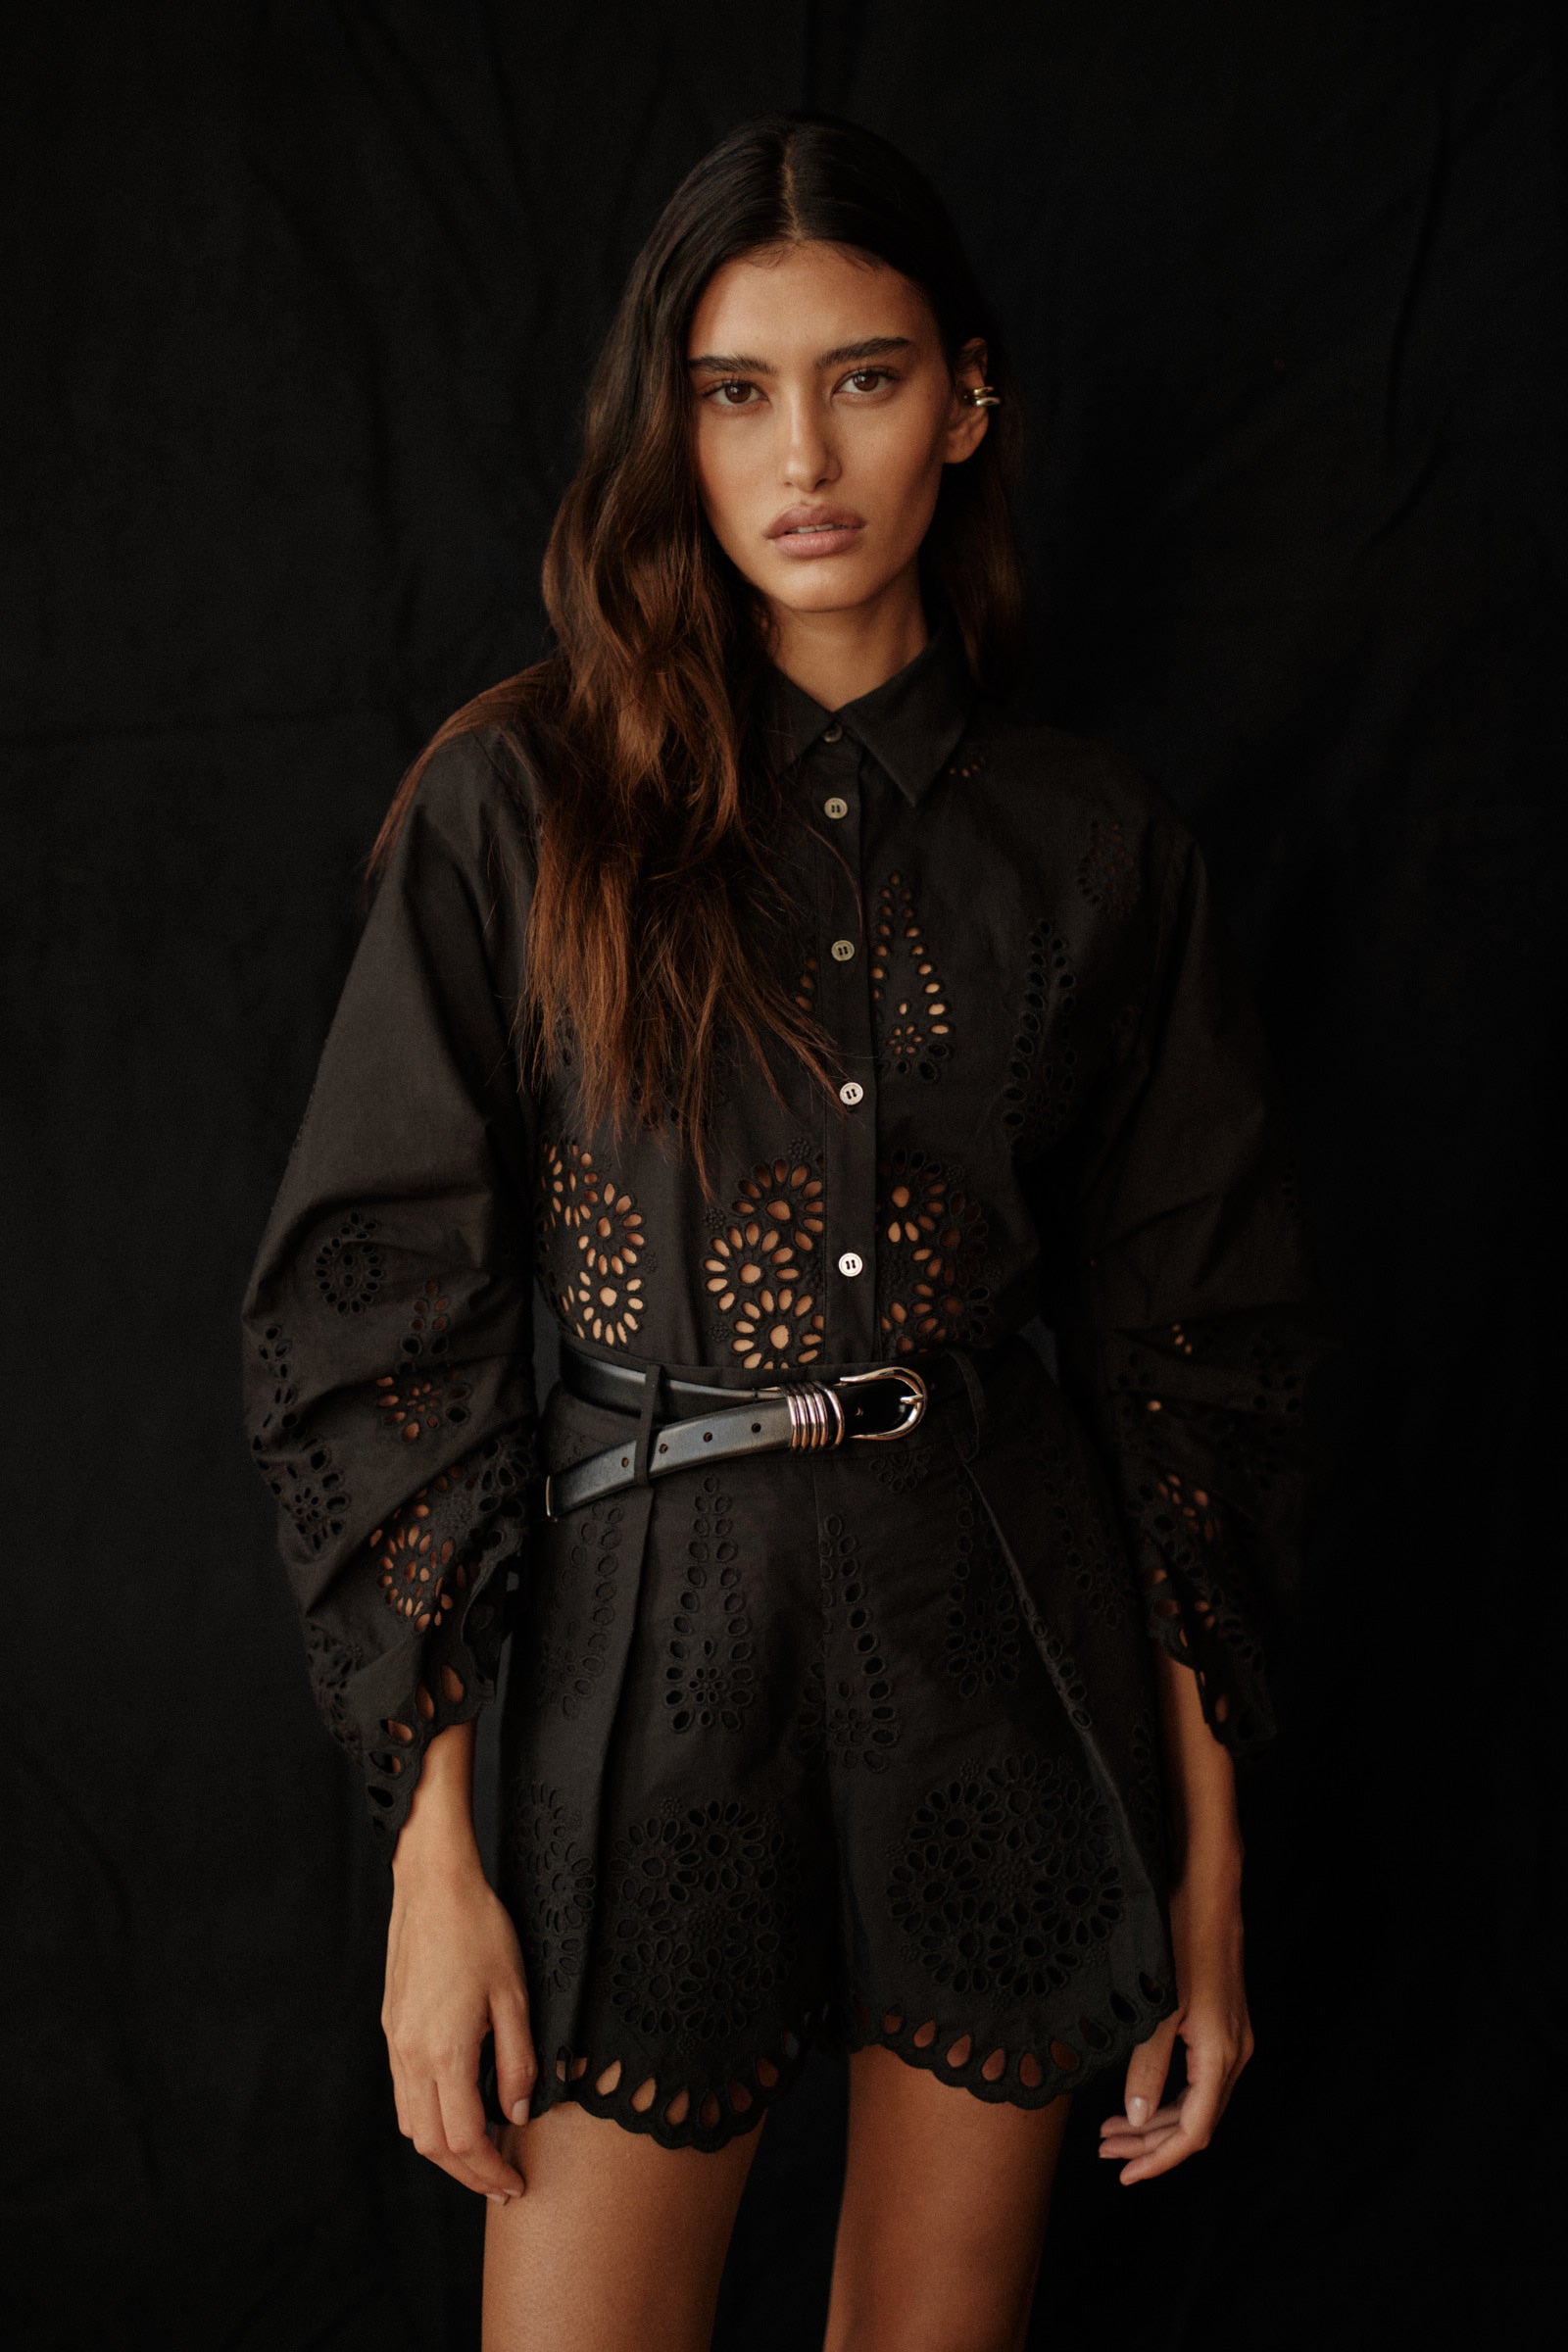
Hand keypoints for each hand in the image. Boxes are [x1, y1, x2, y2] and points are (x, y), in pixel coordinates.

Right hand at [382, 1858, 537, 2201]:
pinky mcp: (392, 2030)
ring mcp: (396, 2044)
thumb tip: (518, 2115)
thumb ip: (519, 2062)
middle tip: (502, 2183)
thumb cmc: (481, 1933)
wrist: (434, 1887)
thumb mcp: (515, 1996)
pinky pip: (403, 2095)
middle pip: (432, 2145)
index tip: (515, 2184)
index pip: (465, 2139)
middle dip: (468, 2173)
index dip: (491, 2170)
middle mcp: (411, 2055)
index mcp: (445, 2051)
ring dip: (445, 2151)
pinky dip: (428, 2119)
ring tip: (484, 2154)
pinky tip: (458, 2111)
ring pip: (412, 2125)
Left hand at [1097, 1864, 1253, 2184]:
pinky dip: (1168, 2094)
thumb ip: (1146, 2066)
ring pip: (1197, 2101)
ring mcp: (1234, 2038)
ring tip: (1111, 2129)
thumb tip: (1135, 2119)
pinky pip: (1200, 2078)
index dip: (1159, 2159)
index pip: (1193, 2132)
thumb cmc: (1180, 1938)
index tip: (1126, 2175)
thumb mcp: (1155, 2006)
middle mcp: (1235, 2053)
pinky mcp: (1225, 2024)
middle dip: (1150, 2144)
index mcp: (1220, 2055)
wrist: (1209, 1888)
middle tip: (1105, 2152)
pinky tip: (1138, 2093)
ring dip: (1156, 2121)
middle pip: (1195, 2122)